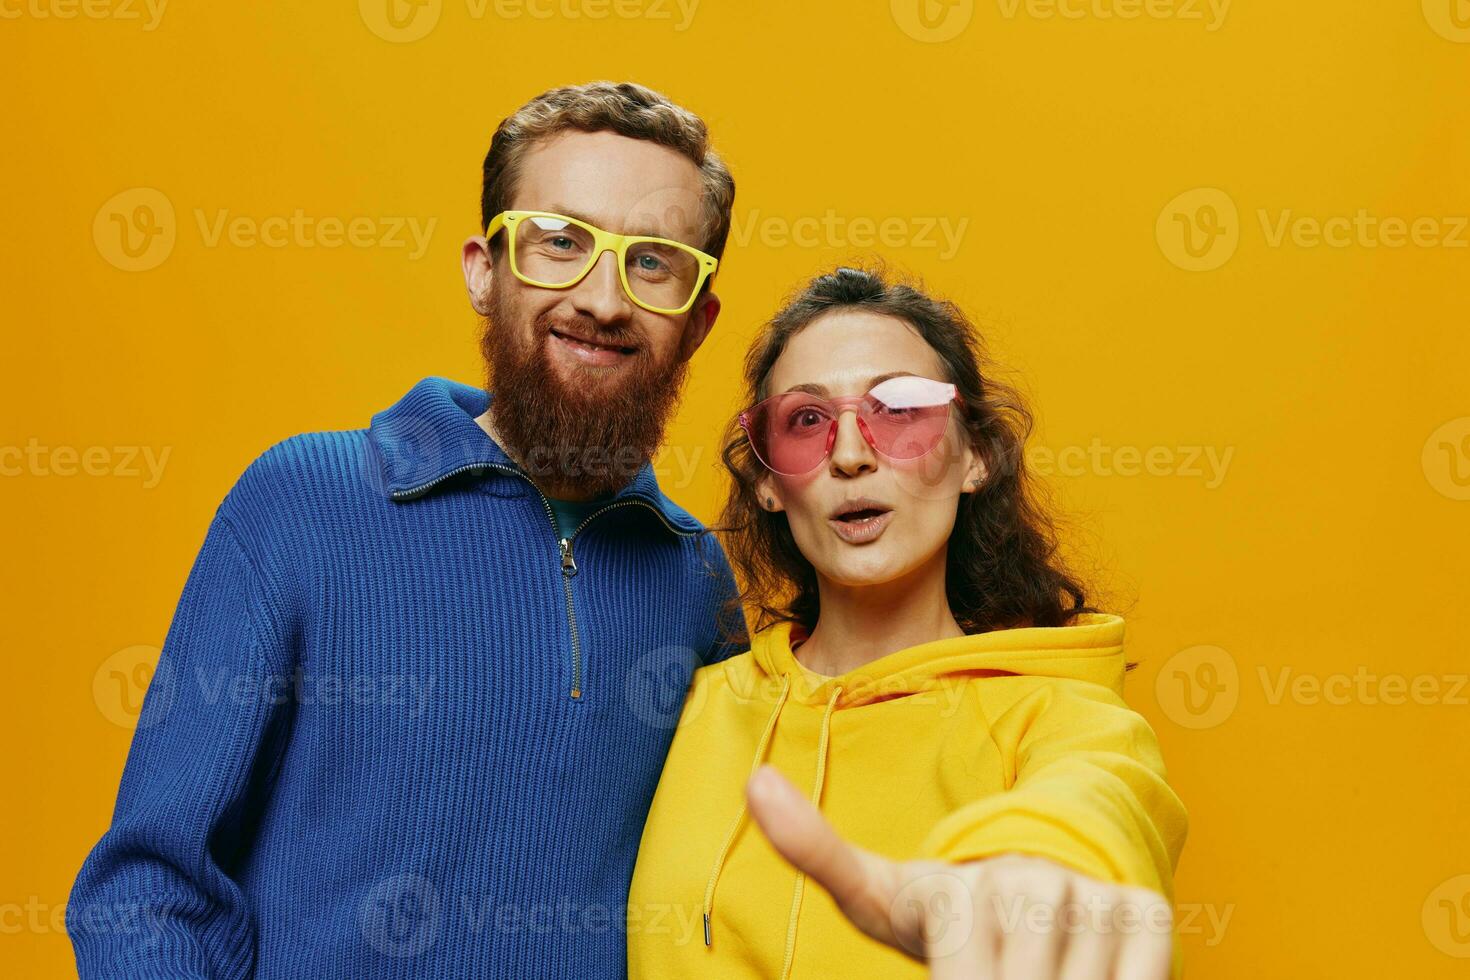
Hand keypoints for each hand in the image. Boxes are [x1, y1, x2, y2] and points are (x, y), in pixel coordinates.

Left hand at [745, 765, 1173, 978]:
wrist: (1029, 872)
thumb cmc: (946, 905)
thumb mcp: (879, 892)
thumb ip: (815, 849)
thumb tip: (754, 781)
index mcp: (955, 892)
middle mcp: (1025, 885)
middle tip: (987, 972)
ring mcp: (1089, 897)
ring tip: (1028, 967)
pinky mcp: (1143, 909)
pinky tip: (1080, 973)